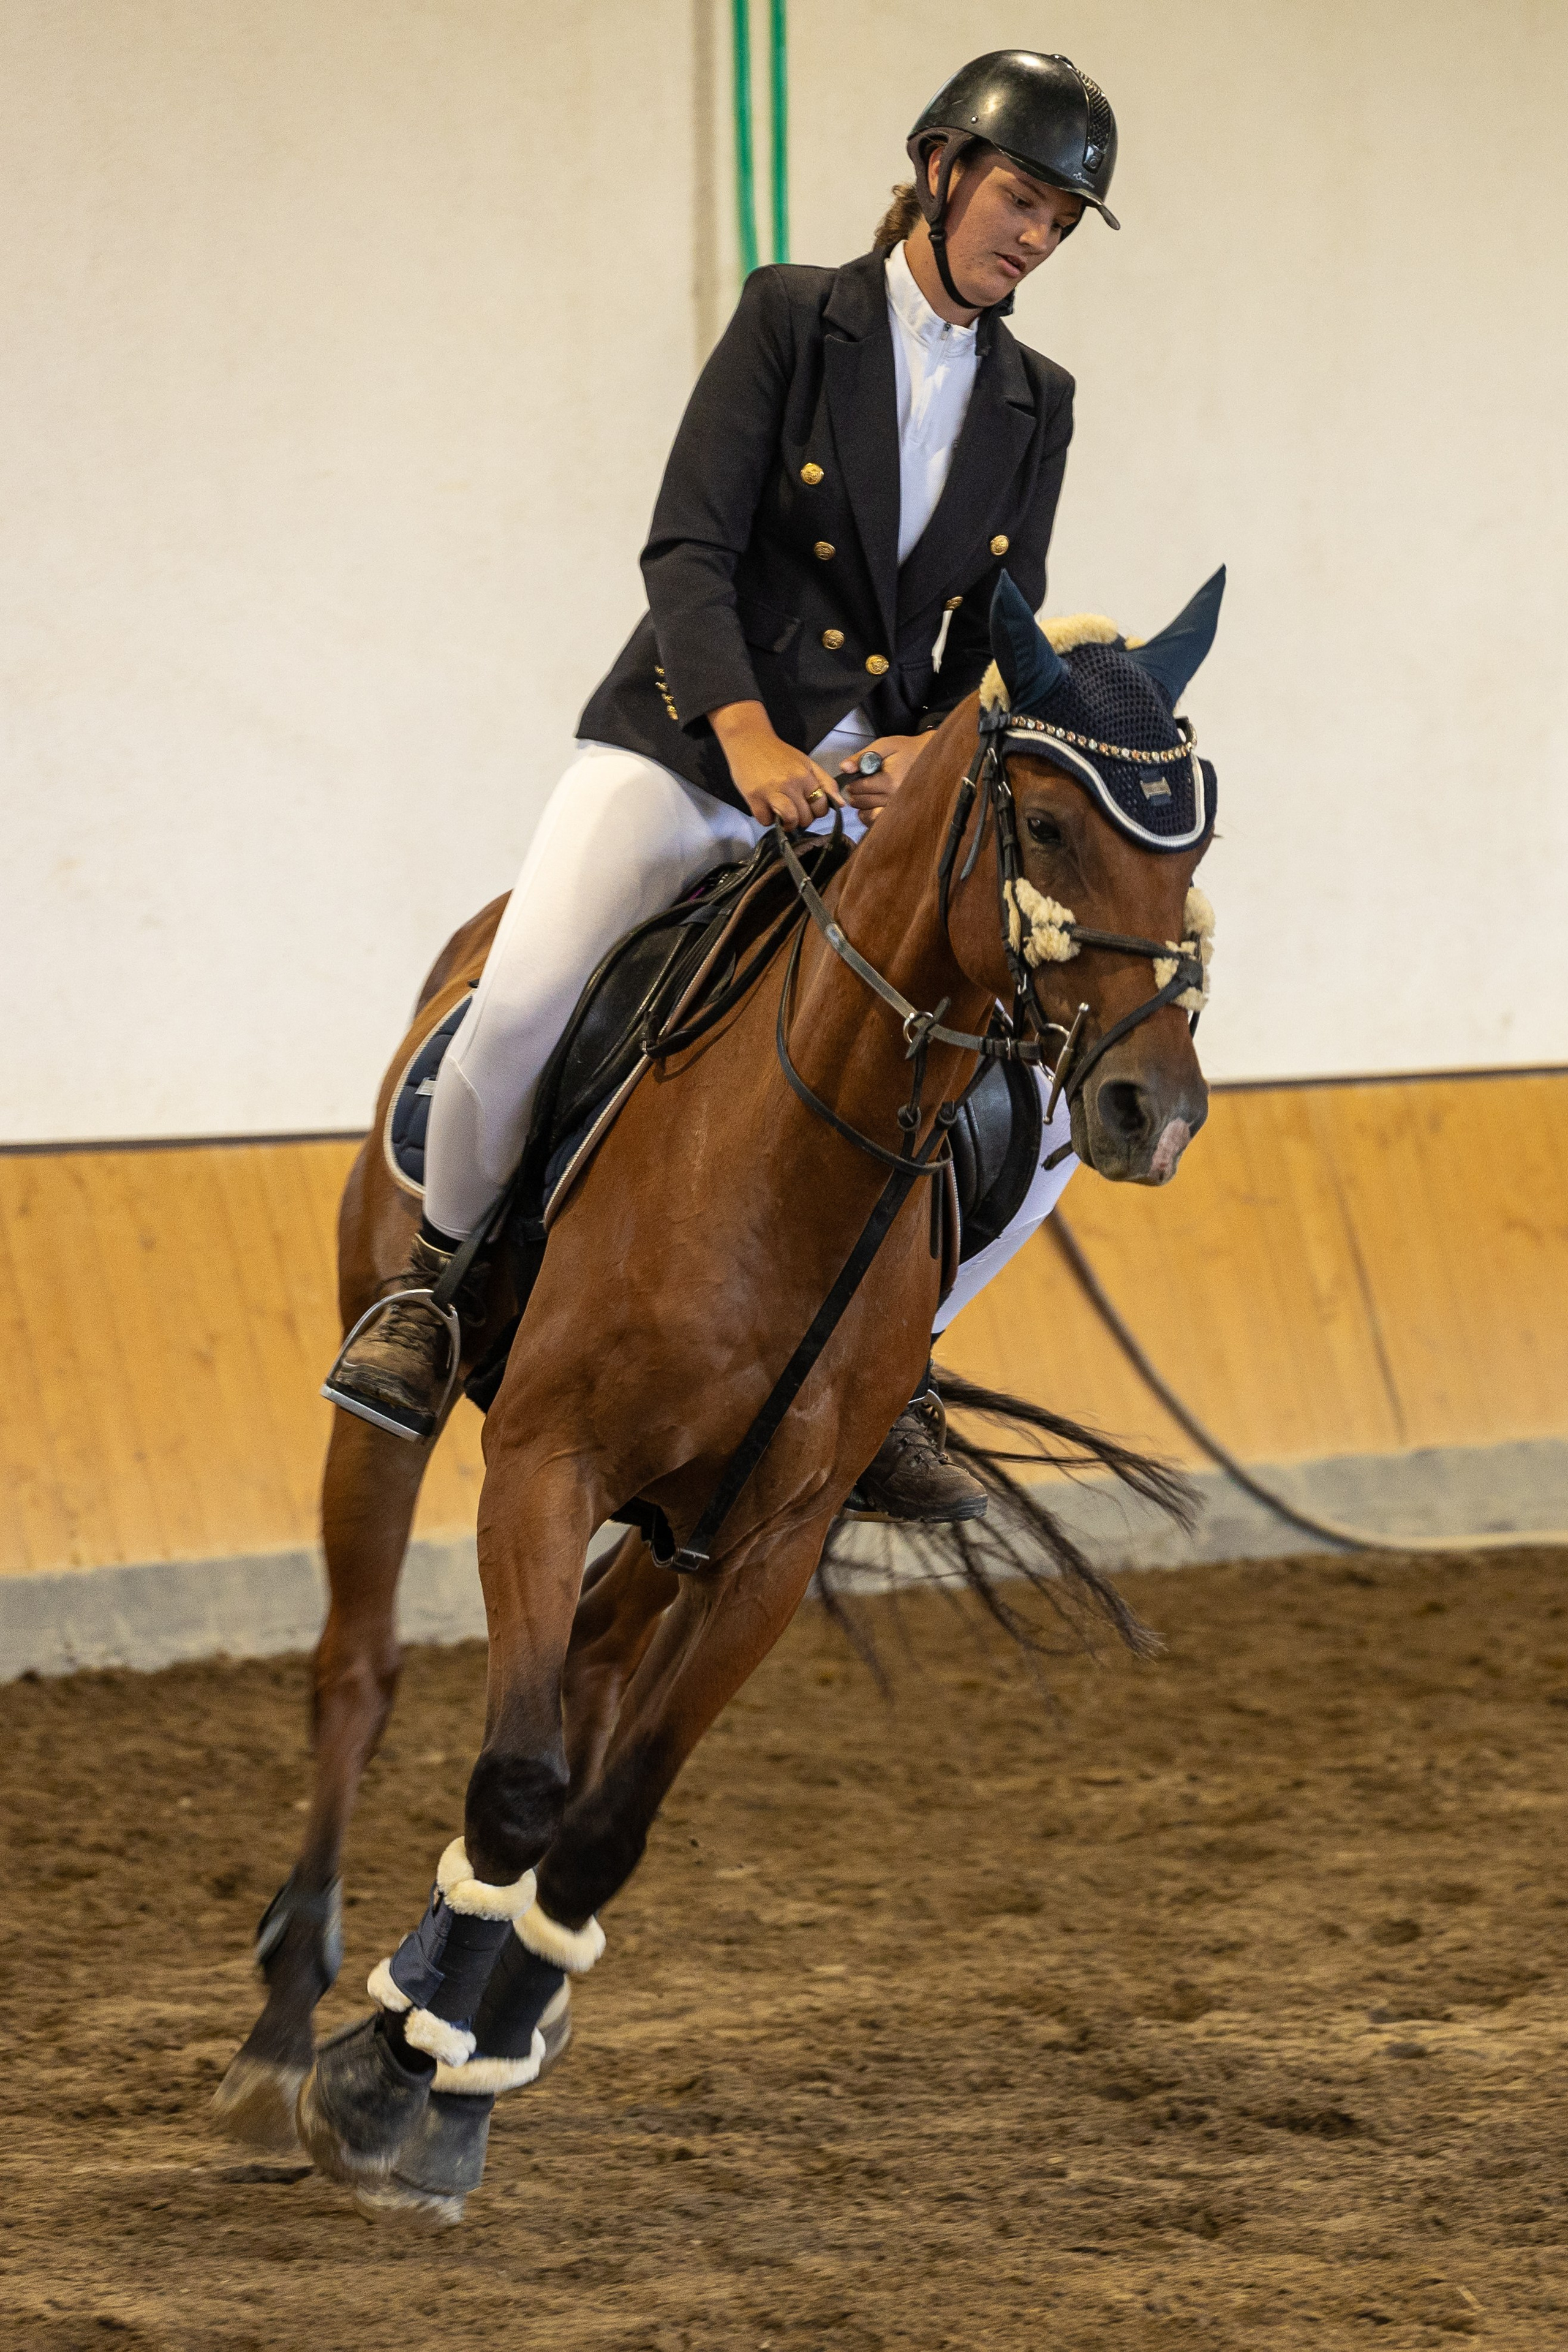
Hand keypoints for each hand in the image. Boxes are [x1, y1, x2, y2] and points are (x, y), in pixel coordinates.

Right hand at [710, 701, 844, 829]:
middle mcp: (791, 784)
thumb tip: (841, 804)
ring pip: (790, 820)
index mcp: (805, 776)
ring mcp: (772, 791)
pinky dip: (767, 820)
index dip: (817, 812)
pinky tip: (767, 809)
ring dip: (788, 824)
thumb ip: (825, 783)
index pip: (821, 806)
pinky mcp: (754, 798)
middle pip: (806, 817)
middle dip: (802, 819)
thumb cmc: (779, 754)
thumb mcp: (806, 763)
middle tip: (794, 811)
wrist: (749, 741)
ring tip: (782, 816)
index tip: (809, 808)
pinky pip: (766, 821)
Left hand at [839, 735, 926, 819]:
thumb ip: (862, 756)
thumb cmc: (906, 750)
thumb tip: (844, 768)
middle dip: (855, 793)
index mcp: (890, 782)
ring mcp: (897, 809)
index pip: (859, 789)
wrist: (929, 758)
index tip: (856, 777)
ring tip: (867, 792)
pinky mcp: (898, 815)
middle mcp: (894, 799)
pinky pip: (875, 822)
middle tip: (860, 784)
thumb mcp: (884, 745)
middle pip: (860, 802)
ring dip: (861, 804)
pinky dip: (868, 814)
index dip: (852, 782)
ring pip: (865, 813)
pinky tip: (872, 804)